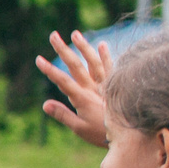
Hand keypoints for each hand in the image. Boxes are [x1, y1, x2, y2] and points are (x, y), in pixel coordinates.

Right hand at [33, 28, 114, 147]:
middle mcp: (93, 87)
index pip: (62, 81)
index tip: (39, 59)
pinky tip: (102, 44)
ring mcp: (105, 84)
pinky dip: (106, 55)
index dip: (50, 70)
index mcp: (82, 98)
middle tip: (53, 35)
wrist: (130, 133)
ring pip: (93, 61)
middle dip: (63, 49)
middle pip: (75, 65)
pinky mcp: (115, 84)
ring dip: (83, 47)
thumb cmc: (102, 134)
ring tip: (76, 33)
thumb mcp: (79, 128)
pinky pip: (111, 67)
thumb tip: (45, 104)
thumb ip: (62, 115)